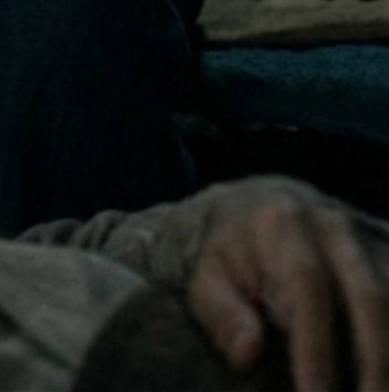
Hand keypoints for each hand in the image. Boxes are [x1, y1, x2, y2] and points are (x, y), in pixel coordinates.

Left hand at [188, 183, 388, 391]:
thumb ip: (225, 314)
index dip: (316, 347)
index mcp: (284, 224)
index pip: (308, 285)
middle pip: (371, 297)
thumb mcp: (209, 277)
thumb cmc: (234, 254)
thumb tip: (248, 352)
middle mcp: (335, 227)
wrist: (264, 205)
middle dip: (376, 364)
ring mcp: (370, 241)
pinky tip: (384, 378)